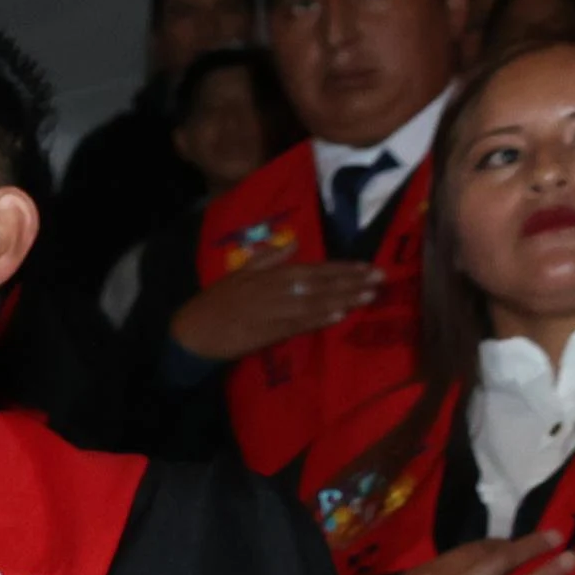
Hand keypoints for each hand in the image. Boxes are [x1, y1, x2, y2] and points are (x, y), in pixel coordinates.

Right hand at [168, 256, 384, 364]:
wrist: (193, 331)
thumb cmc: (215, 302)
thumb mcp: (239, 273)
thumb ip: (269, 258)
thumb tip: (296, 242)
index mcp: (271, 274)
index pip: (315, 268)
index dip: (342, 268)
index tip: (367, 266)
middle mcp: (277, 289)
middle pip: (321, 284)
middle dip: (352, 281)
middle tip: (381, 279)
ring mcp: (274, 311)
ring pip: (315, 302)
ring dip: (344, 299)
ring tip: (369, 296)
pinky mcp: (268, 332)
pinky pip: (299, 324)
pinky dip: (319, 319)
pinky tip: (339, 315)